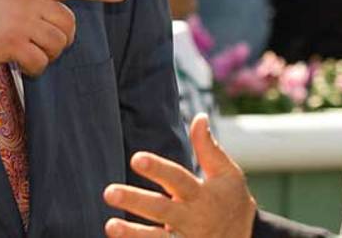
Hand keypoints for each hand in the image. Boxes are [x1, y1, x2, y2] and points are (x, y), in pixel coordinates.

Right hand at [0, 0, 126, 75]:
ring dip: (47, 57)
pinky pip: (41, 62)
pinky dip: (35, 70)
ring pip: (58, 44)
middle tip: (40, 48)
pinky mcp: (12, 41)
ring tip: (25, 56)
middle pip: (68, 23)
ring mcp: (21, 18)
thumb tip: (48, 20)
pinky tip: (20, 66)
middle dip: (62, 40)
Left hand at [103, 114, 255, 237]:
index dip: (158, 169)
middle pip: (161, 210)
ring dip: (133, 235)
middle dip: (135, 201)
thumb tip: (199, 116)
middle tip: (109, 192)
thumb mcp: (227, 175)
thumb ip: (209, 148)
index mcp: (201, 194)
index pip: (178, 178)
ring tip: (110, 226)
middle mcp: (192, 218)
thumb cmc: (232, 202)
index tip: (136, 158)